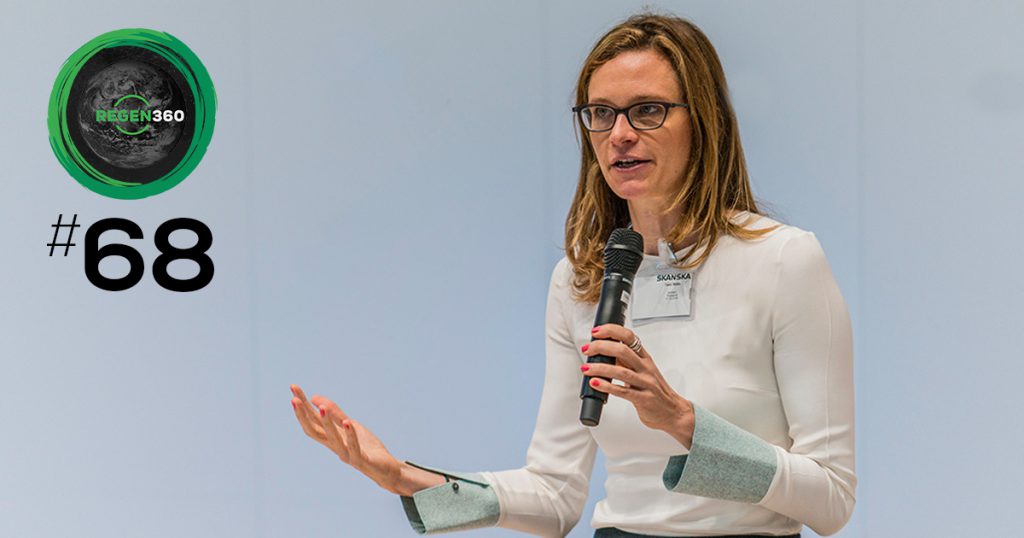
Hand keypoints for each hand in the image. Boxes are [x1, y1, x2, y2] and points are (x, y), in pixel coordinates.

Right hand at [289, 384, 404, 493]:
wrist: (386, 470)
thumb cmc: (366, 448)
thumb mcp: (350, 425)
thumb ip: (335, 414)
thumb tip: (315, 398)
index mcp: (331, 438)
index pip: (312, 420)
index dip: (302, 405)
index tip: (293, 387)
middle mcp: (335, 446)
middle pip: (315, 431)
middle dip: (304, 416)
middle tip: (294, 400)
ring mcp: (347, 454)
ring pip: (333, 439)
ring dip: (327, 423)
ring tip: (322, 407)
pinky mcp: (361, 460)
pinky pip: (354, 448)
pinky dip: (350, 435)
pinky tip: (347, 422)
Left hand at [581, 324, 695, 448]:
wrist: (673, 412)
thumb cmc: (655, 391)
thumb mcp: (642, 371)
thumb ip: (625, 361)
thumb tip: (603, 351)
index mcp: (645, 358)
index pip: (629, 337)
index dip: (611, 331)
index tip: (596, 331)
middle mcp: (645, 368)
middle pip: (623, 351)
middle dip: (601, 347)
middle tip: (587, 350)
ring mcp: (645, 383)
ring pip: (621, 371)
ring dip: (600, 368)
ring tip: (586, 368)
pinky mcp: (643, 399)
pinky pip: (623, 391)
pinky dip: (607, 386)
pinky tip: (595, 383)